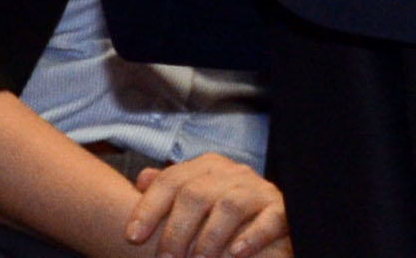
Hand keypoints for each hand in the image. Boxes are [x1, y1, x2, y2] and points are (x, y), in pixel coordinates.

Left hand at [127, 154, 287, 257]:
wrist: (274, 220)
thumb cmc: (228, 215)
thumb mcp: (199, 199)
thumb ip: (171, 189)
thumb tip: (142, 179)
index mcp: (208, 167)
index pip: (171, 181)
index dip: (148, 208)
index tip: (132, 236)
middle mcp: (232, 173)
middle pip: (196, 194)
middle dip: (176, 230)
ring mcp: (259, 190)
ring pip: (229, 206)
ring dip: (209, 238)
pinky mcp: (282, 209)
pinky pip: (268, 220)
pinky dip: (251, 237)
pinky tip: (236, 253)